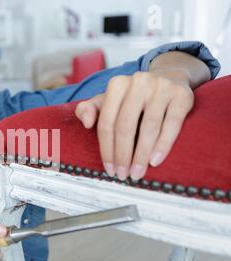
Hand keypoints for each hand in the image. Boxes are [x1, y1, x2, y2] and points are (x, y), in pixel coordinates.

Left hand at [75, 70, 194, 180]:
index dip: (106, 149)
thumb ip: (89, 110)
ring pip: (149, 128)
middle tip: (123, 175)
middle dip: (123, 155)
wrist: (169, 79)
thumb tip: (86, 123)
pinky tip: (155, 161)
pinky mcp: (182, 95)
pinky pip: (172, 125)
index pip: (107, 122)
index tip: (109, 169)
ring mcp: (162, 87)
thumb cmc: (133, 98)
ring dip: (142, 155)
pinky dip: (163, 145)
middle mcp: (138, 82)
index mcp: (117, 84)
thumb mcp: (108, 100)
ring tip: (137, 173)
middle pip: (126, 126)